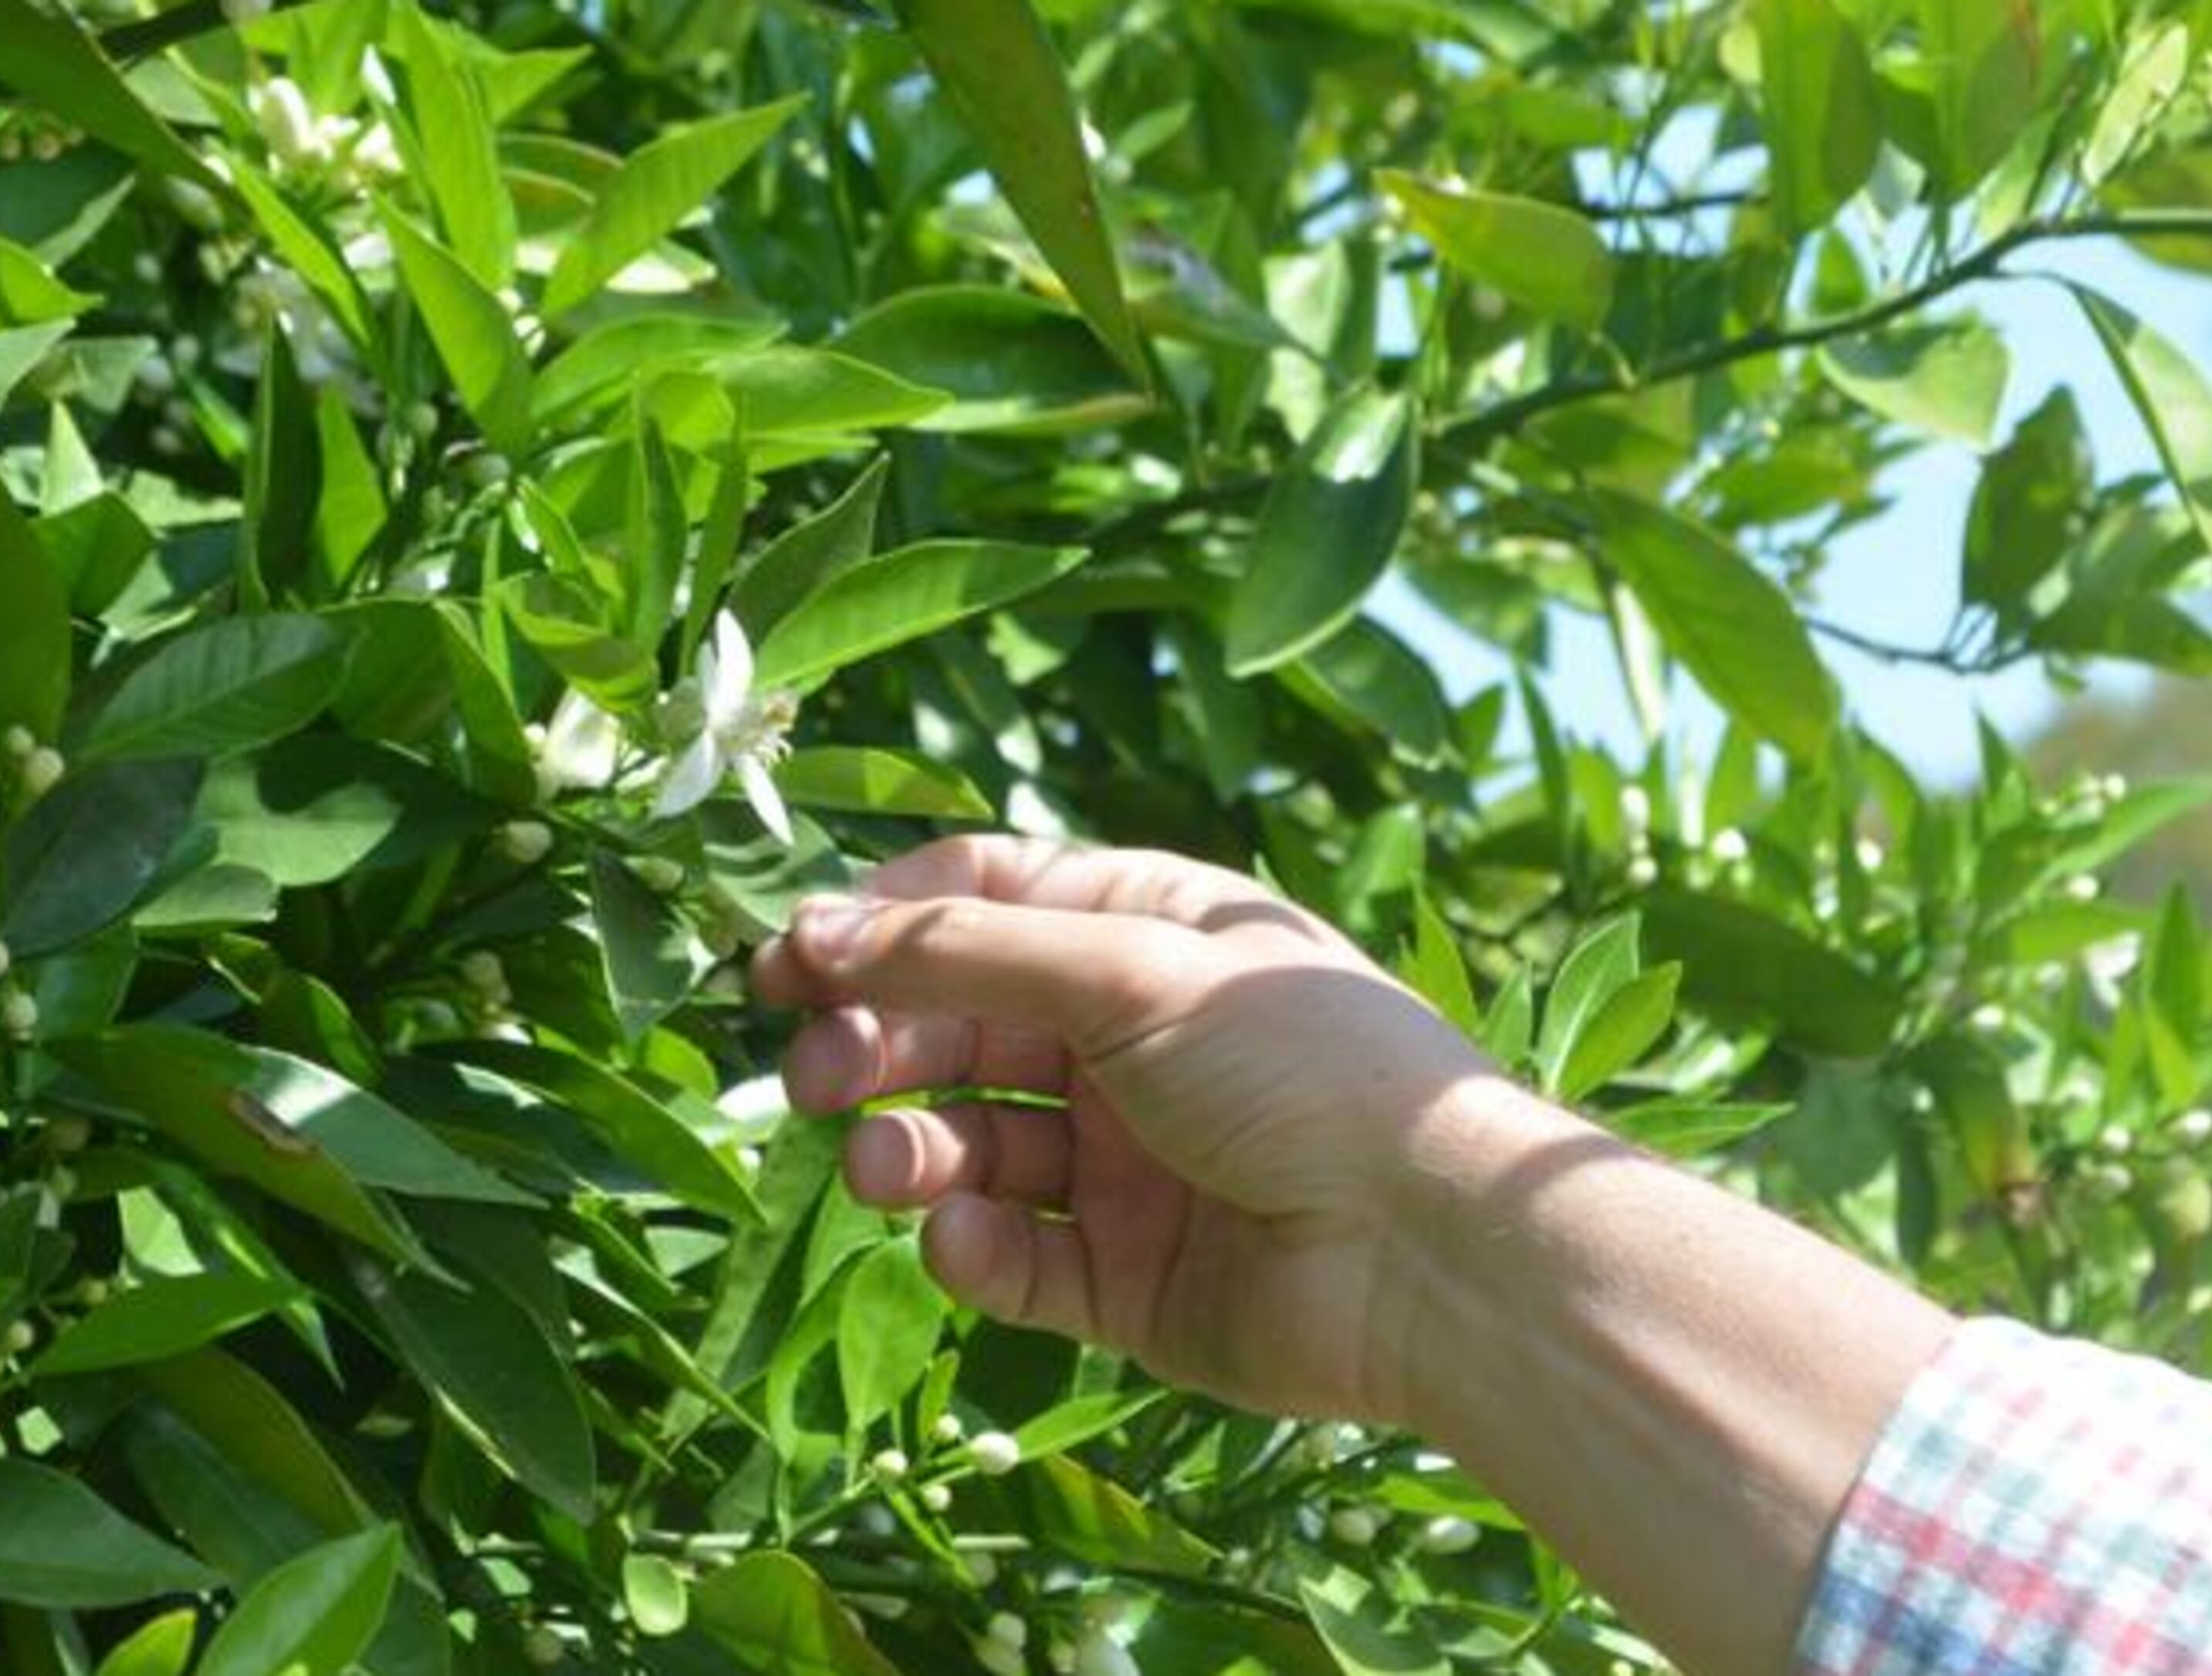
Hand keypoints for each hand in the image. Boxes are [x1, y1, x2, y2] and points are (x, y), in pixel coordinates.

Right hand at [751, 835, 1513, 1420]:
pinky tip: (958, 1235)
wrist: (1428, 1251)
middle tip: (816, 1074)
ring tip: (884, 1166)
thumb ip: (964, 951)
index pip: (981, 900)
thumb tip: (811, 929)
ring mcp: (1122, 1164)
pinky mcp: (1122, 1278)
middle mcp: (1129, 1041)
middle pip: (956, 1026)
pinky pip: (1010, 1257)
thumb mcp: (1131, 968)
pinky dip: (968, 1246)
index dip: (877, 924)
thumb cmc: (1300, 1068)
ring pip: (967, 1145)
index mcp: (1147, 933)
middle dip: (876, 1043)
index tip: (783, 962)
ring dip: (906, 1148)